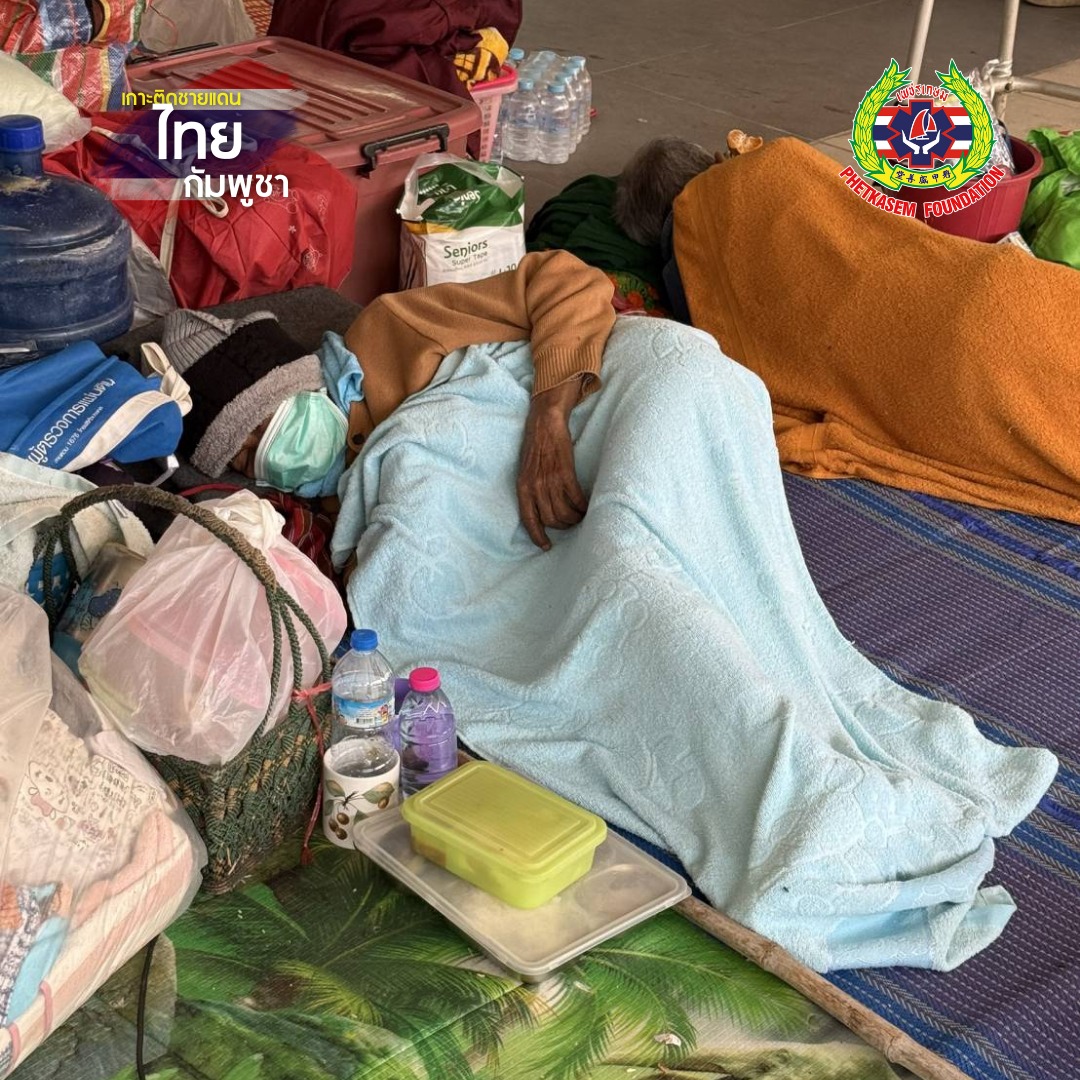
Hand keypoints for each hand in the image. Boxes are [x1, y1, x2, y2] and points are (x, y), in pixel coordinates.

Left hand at [517, 381, 587, 550]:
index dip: (538, 536)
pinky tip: (587, 506)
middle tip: (571, 524)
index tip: (546, 546)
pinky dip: (583, 506)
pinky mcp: (565, 473)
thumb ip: (530, 488)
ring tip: (581, 516)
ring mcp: (550, 481)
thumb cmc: (535, 445)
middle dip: (562, 526)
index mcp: (522, 487)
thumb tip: (540, 507)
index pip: (528, 520)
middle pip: (550, 519)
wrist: (544, 422)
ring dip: (574, 518)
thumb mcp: (525, 470)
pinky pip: (576, 499)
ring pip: (564, 512)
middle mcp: (534, 487)